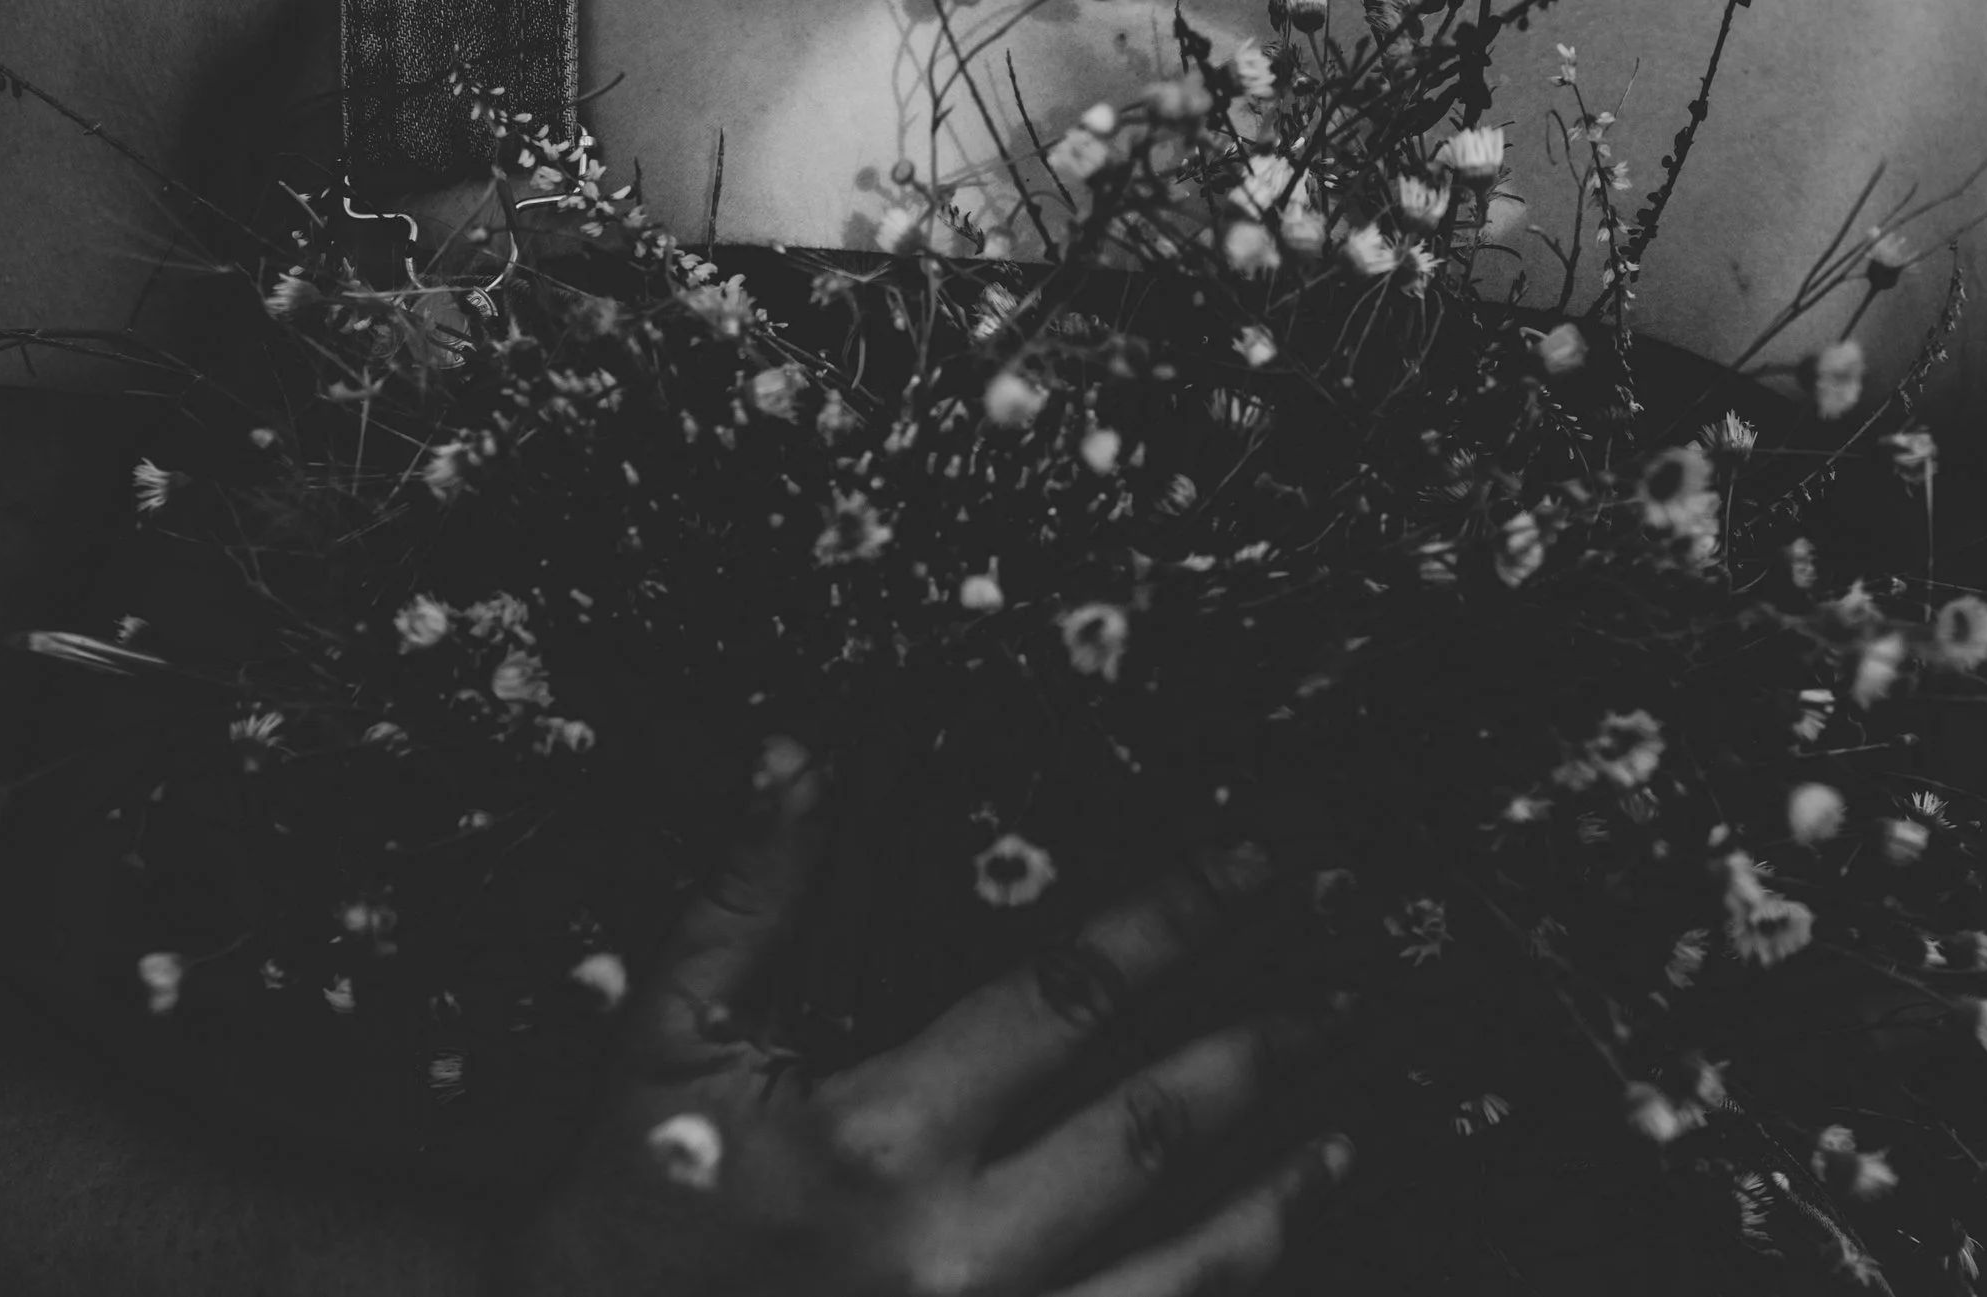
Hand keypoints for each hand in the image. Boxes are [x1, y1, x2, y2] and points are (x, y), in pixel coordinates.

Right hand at [504, 742, 1354, 1295]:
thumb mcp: (667, 1045)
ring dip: (1284, 1188)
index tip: (1262, 853)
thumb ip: (751, 893)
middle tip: (1359, 971)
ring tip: (1359, 1117)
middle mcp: (960, 1252)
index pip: (1076, 993)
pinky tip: (1264, 1253)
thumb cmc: (627, 1220)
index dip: (1184, 913)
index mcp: (886, 1139)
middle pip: (1162, 1127)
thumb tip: (809, 744)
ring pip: (1186, 1270)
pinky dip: (1214, 1295)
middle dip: (1273, 1039)